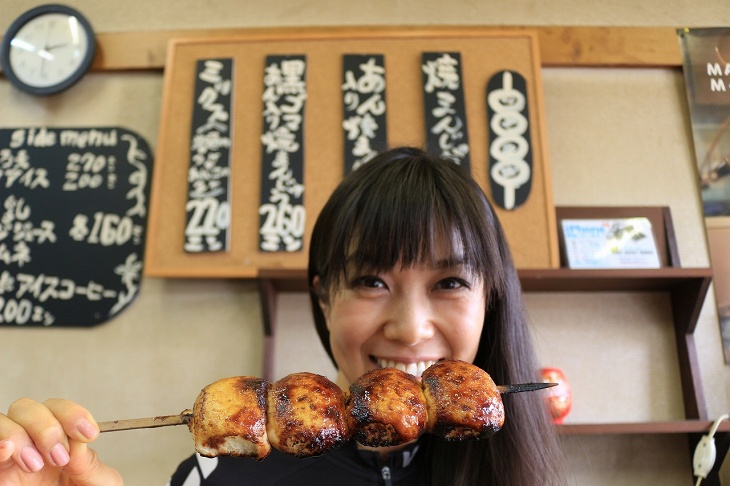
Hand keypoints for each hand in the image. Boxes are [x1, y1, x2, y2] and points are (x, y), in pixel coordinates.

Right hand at [0, 398, 121, 484]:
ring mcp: (10, 460)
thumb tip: (78, 445)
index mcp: (60, 443)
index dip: (72, 414)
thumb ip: (92, 465)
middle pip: (27, 408)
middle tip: (60, 457)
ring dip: (20, 435)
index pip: (58, 409)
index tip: (88, 433)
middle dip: (47, 426)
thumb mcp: (98, 485)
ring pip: (4, 421)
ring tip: (35, 465)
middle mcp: (32, 446)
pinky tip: (7, 451)